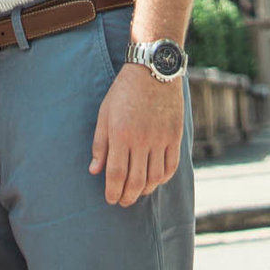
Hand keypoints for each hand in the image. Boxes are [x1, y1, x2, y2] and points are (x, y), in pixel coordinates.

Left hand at [90, 63, 184, 205]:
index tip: (110, 199)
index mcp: (121, 134)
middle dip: (127, 197)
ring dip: (145, 191)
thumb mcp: (105, 113)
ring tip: (138, 192)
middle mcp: (141, 139)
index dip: (112, 192)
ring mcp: (160, 138)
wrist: (153, 69)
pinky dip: (162, 179)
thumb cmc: (124, 91)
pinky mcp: (175, 136)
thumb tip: (94, 171)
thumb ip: (99, 144)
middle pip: (136, 181)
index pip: (116, 175)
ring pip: (154, 178)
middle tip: (123, 201)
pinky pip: (171, 167)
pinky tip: (155, 180)